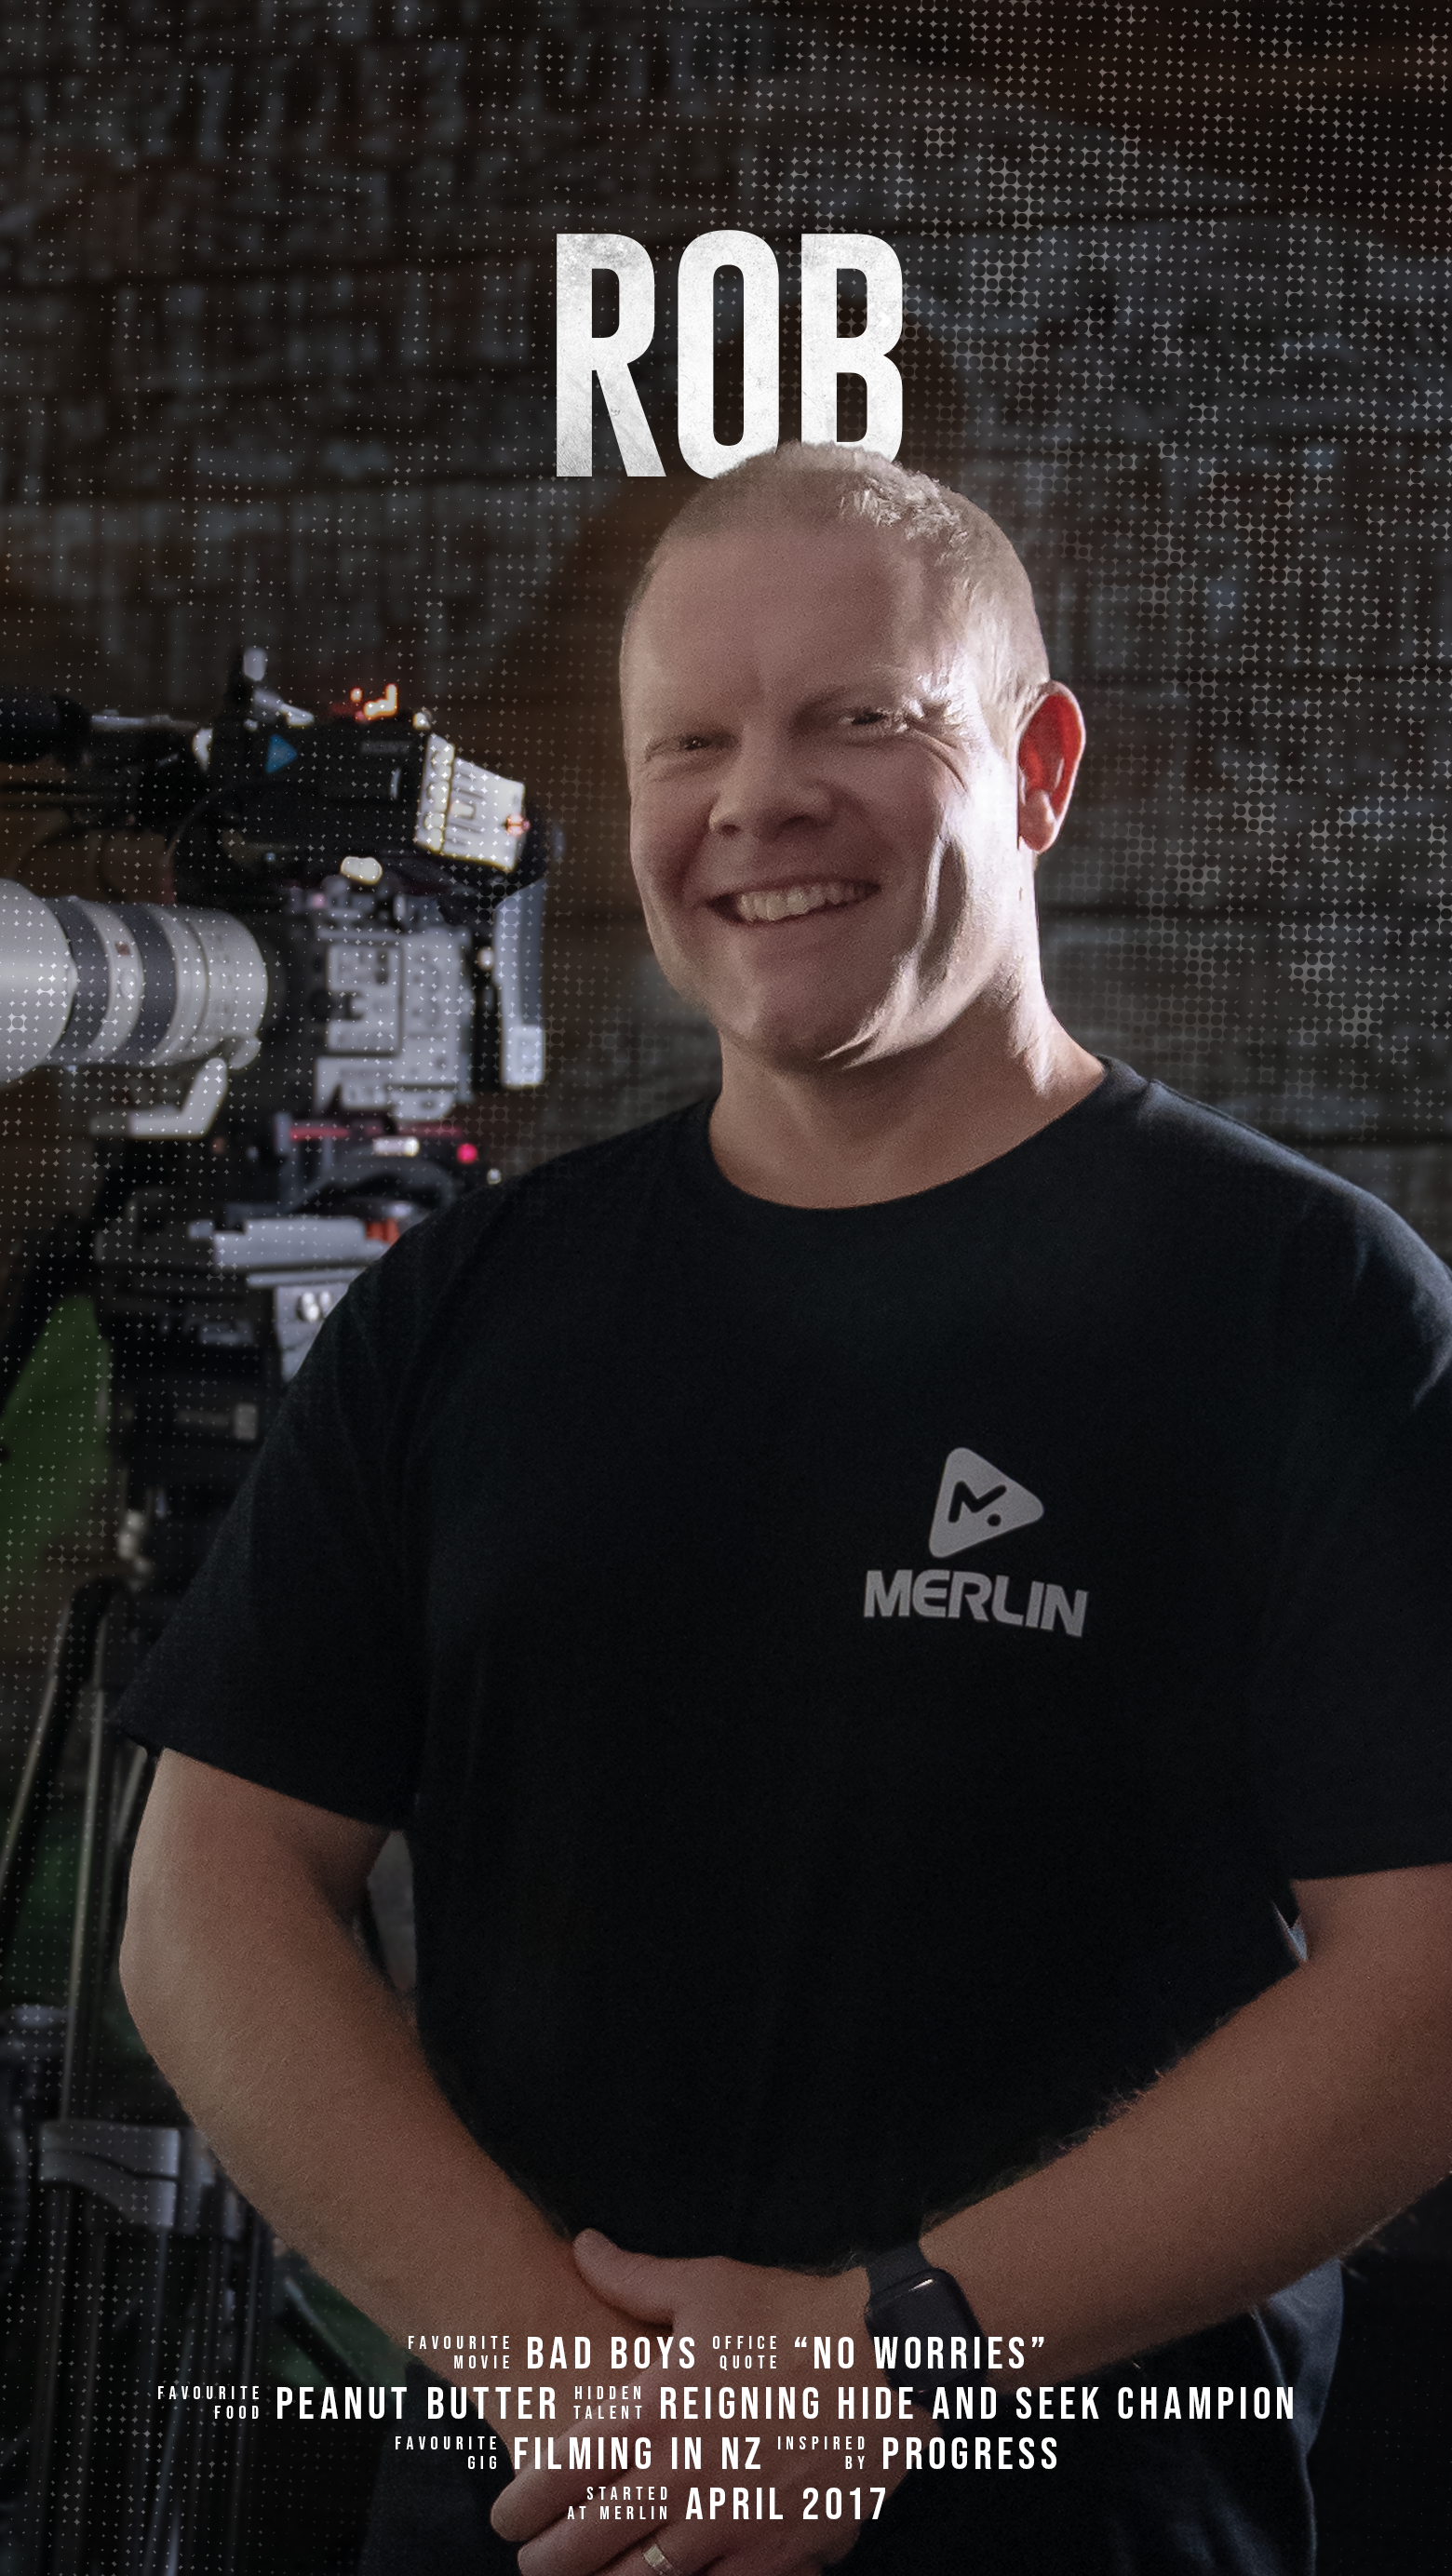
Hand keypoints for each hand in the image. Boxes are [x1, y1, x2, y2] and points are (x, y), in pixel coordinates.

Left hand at [491, 2232, 911, 2575]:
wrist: (885, 2366)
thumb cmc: (790, 2320)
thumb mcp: (706, 2286)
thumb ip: (631, 2278)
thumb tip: (581, 2246)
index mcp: (651, 2416)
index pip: (556, 2479)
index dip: (518, 2507)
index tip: (505, 2515)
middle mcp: (677, 2481)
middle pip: (583, 2548)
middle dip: (545, 2562)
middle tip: (533, 2560)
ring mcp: (726, 2528)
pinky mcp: (773, 2557)